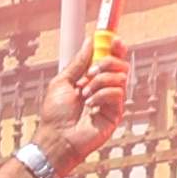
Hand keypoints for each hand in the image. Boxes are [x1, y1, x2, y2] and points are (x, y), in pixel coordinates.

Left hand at [33, 40, 137, 174]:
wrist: (57, 138)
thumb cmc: (56, 115)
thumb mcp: (63, 81)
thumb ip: (78, 62)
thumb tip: (89, 42)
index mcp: (91, 79)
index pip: (110, 58)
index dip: (114, 47)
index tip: (114, 39)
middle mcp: (104, 87)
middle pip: (120, 63)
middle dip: (106, 62)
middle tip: (90, 73)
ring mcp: (111, 100)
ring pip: (120, 76)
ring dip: (99, 82)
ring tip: (84, 95)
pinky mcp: (116, 112)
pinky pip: (117, 93)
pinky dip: (102, 95)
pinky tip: (91, 106)